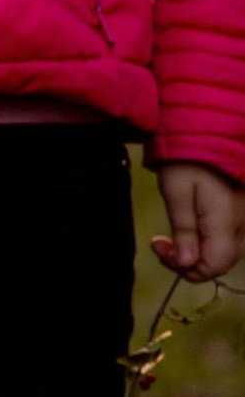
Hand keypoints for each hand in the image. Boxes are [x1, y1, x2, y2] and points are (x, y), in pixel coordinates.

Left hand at [155, 161, 243, 280]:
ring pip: (226, 252)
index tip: (159, 247)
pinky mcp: (242, 211)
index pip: (215, 265)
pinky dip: (209, 241)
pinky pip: (229, 238)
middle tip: (162, 245)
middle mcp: (243, 225)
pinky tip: (191, 230)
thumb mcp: (176, 190)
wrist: (208, 128)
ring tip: (172, 239)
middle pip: (222, 261)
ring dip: (199, 253)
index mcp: (227, 221)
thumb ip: (183, 230)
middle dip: (191, 262)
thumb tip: (186, 265)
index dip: (187, 268)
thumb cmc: (186, 157)